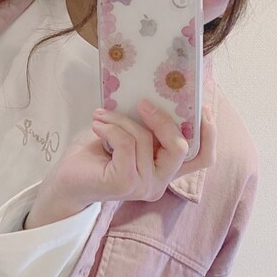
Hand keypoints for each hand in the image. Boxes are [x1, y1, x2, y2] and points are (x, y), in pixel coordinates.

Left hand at [48, 100, 216, 209]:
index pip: (202, 159)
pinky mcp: (125, 183)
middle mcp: (159, 182)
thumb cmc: (95, 155)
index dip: (210, 134)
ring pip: (145, 140)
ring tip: (102, 116)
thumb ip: (148, 124)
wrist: (65, 181)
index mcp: (164, 169)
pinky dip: (112, 129)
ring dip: (122, 120)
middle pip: (181, 147)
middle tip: (142, 102)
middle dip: (163, 119)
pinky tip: (97, 126)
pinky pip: (127, 144)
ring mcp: (143, 185)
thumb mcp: (128, 134)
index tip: (203, 106)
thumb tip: (158, 91)